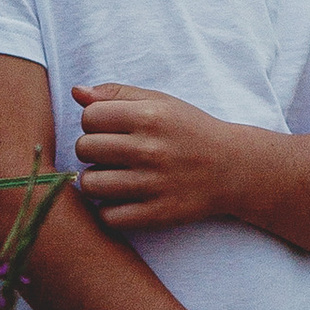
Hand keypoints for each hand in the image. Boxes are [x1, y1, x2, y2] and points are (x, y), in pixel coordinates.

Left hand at [71, 82, 252, 233]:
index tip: (109, 130)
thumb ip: (117, 94)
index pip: (89, 118)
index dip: (94, 123)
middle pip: (84, 149)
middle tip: (111, 154)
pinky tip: (122, 200)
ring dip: (96, 181)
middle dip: (92, 150)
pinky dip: (110, 211)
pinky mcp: (157, 214)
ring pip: (91, 185)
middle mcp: (150, 150)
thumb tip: (77, 92)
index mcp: (149, 117)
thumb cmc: (190, 130)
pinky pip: (108, 217)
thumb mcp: (160, 102)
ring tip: (113, 177)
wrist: (232, 168)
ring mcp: (153, 184)